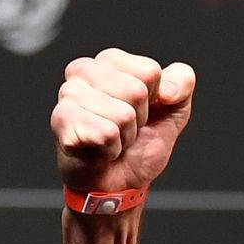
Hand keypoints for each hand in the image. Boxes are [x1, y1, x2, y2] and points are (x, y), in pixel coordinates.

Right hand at [51, 47, 195, 193]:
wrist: (121, 181)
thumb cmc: (140, 143)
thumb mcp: (174, 110)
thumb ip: (182, 84)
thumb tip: (168, 89)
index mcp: (110, 62)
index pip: (149, 71)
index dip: (155, 99)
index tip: (143, 112)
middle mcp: (83, 71)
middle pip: (137, 91)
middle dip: (140, 119)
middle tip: (126, 129)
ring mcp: (68, 94)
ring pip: (122, 115)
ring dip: (125, 136)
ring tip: (112, 139)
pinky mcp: (61, 121)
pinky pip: (106, 134)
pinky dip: (111, 150)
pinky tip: (99, 149)